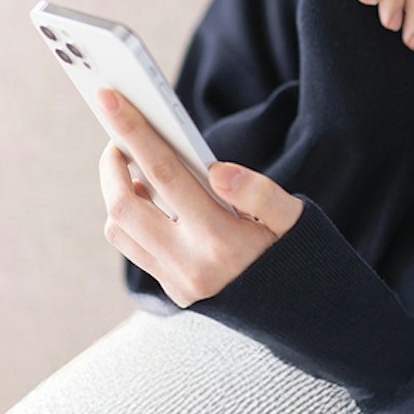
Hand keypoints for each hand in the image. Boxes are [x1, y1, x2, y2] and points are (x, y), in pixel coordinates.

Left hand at [96, 88, 303, 306]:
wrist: (304, 312)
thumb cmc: (297, 252)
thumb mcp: (292, 217)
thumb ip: (259, 190)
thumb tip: (217, 170)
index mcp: (221, 239)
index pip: (165, 175)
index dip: (135, 134)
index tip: (109, 100)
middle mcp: (191, 265)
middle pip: (125, 206)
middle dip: (111, 164)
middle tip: (118, 136)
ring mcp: (178, 283)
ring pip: (120, 231)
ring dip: (116, 192)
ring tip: (133, 168)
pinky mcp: (174, 292)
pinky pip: (134, 248)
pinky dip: (129, 218)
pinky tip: (148, 200)